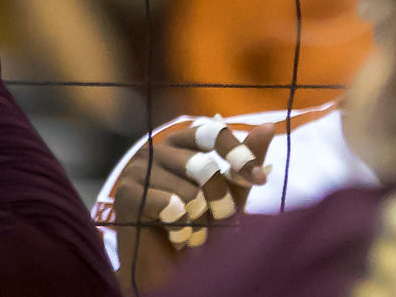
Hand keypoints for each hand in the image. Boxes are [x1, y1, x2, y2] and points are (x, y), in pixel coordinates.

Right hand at [111, 116, 273, 267]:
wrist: (167, 270)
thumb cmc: (200, 226)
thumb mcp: (230, 193)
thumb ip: (245, 163)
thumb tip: (269, 126)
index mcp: (182, 141)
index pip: (214, 133)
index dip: (238, 154)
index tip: (258, 179)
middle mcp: (158, 148)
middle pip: (204, 166)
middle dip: (220, 198)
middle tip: (222, 217)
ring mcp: (138, 169)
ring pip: (188, 191)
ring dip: (200, 220)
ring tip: (196, 232)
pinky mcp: (126, 194)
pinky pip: (169, 207)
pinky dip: (181, 228)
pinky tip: (177, 236)